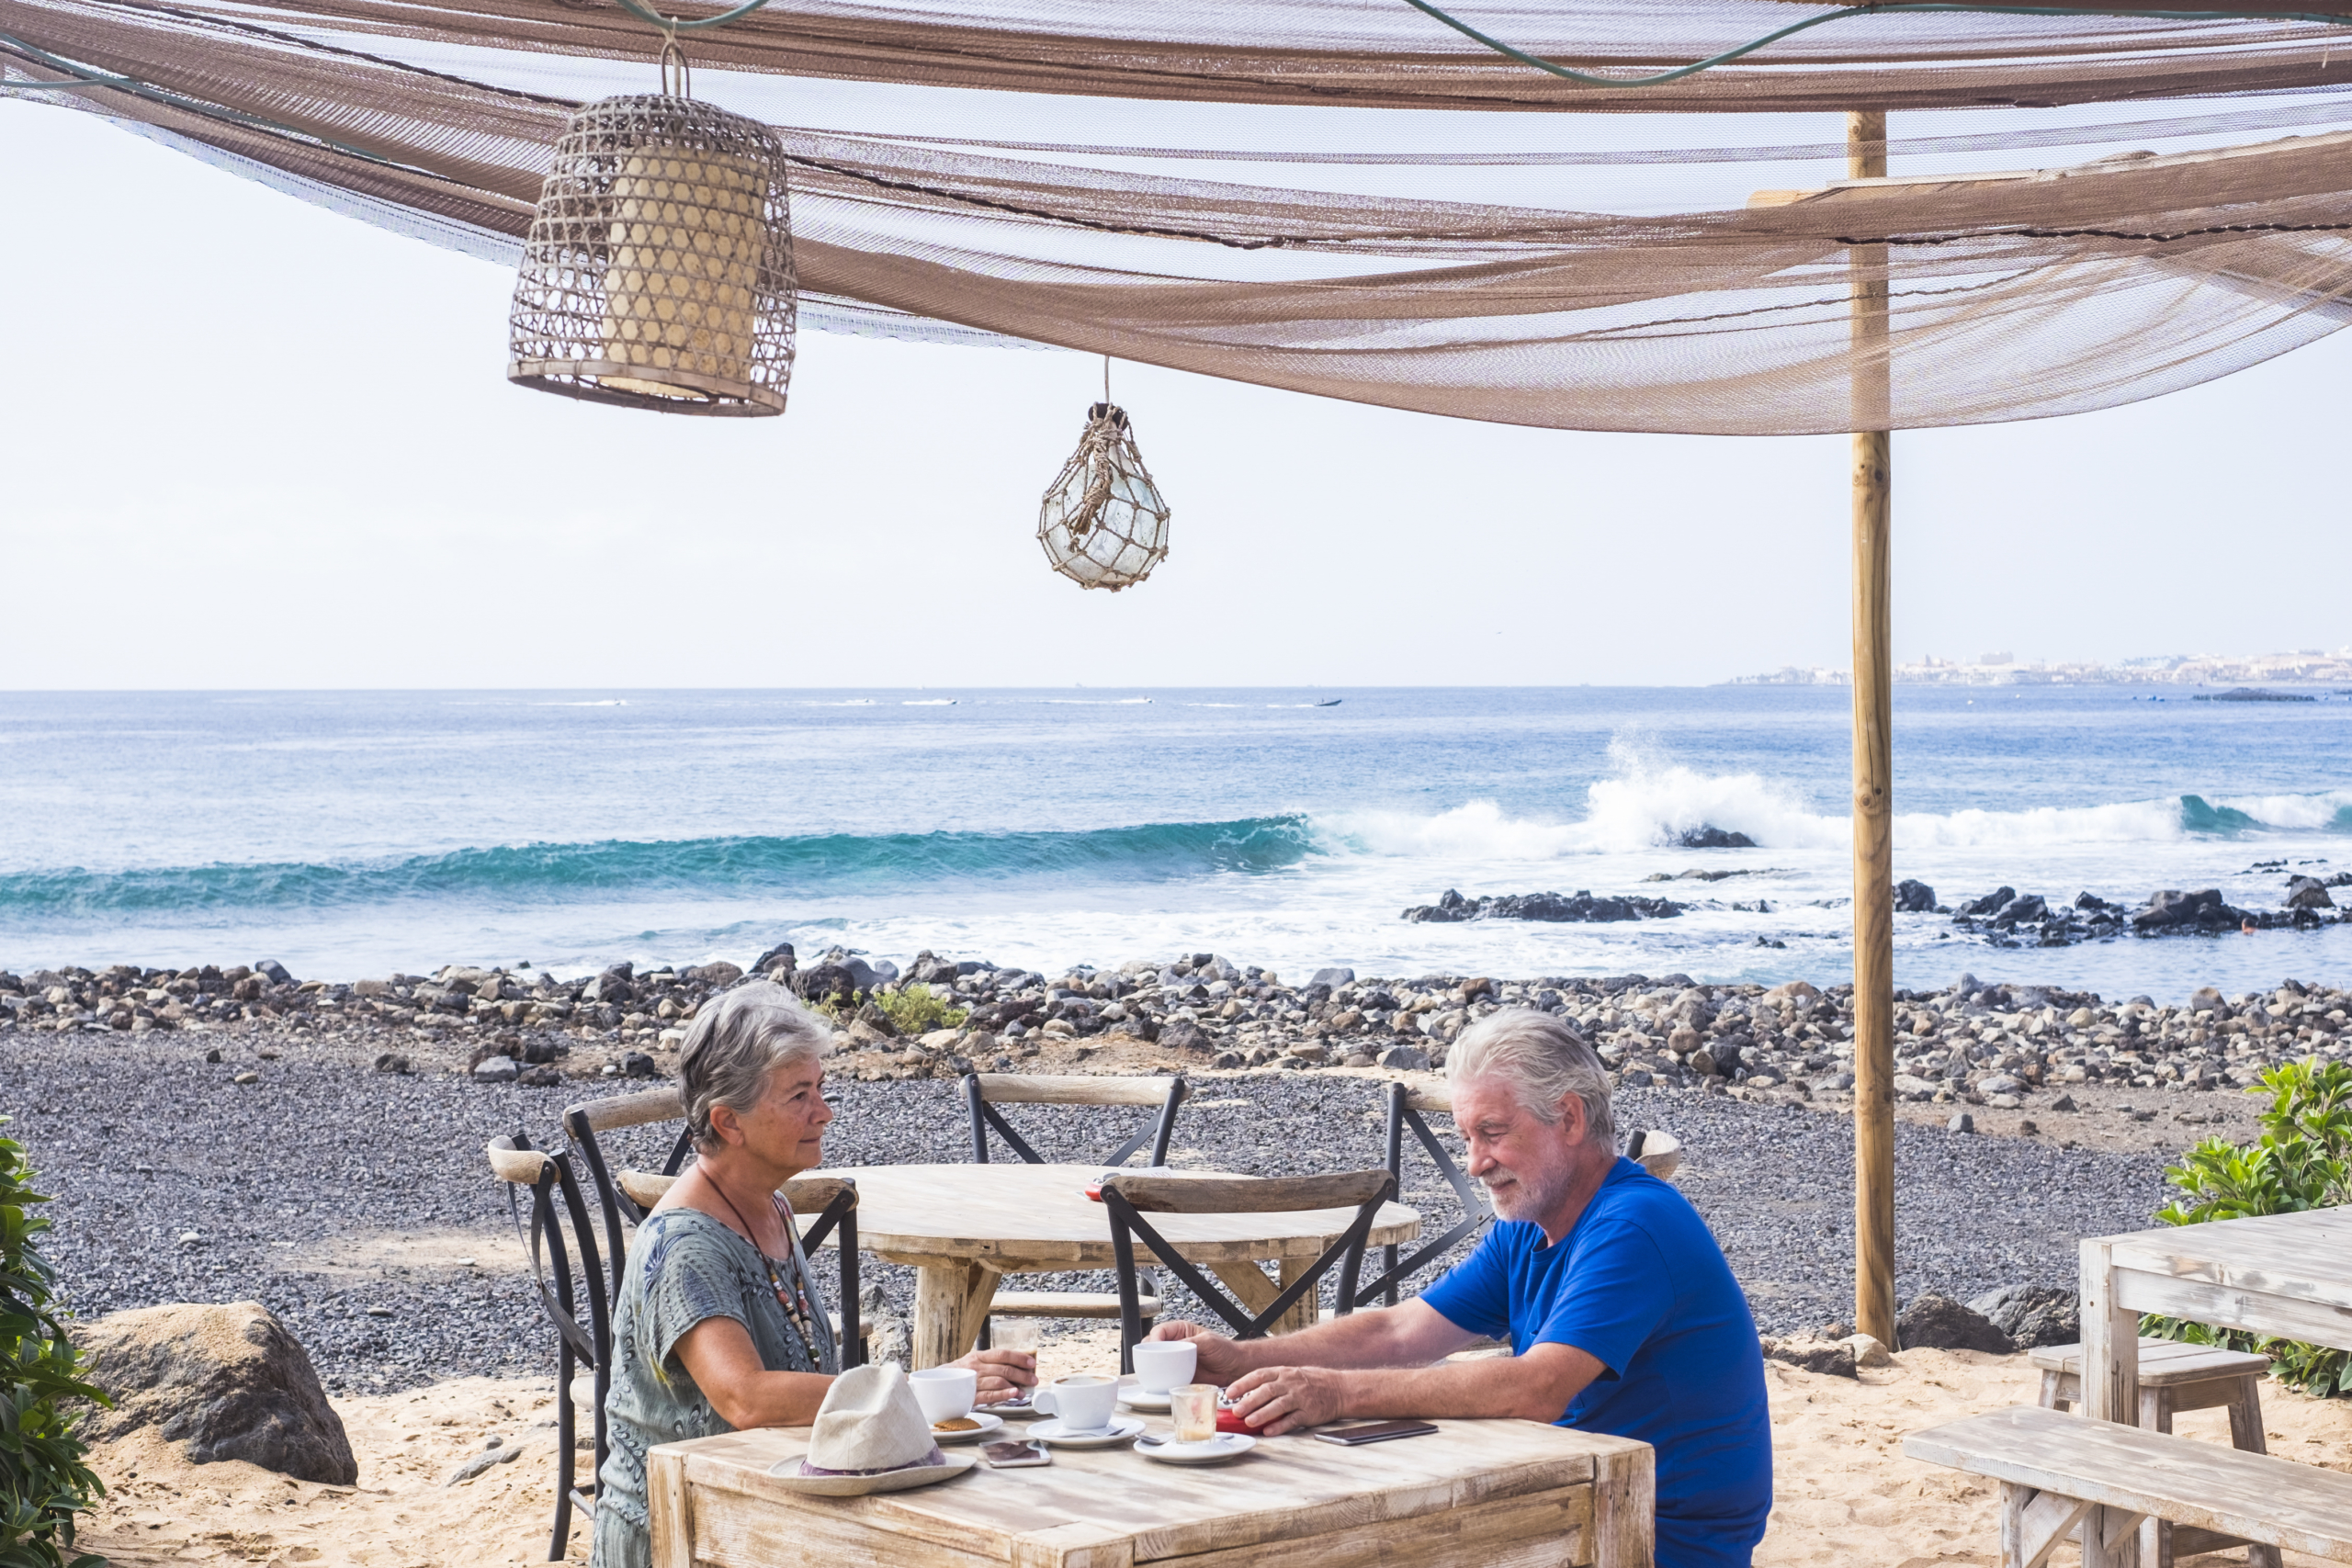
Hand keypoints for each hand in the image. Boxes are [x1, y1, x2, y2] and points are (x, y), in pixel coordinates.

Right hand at [953, 1347, 1036, 1402]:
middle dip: (1022, 1375)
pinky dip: (1003, 1394)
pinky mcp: (970, 1396)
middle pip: (1004, 1369)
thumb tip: (1018, 1367)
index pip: (1002, 1354)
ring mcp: (973, 1381)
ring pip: (998, 1381)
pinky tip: (1013, 1394)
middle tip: (1034, 1380)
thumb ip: (993, 1363)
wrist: (939, 1383)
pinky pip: (989, 1395)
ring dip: (1016, 1386)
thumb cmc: (961, 1373)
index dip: (1019, 1358)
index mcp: (979, 1356)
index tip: (1032, 1363)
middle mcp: (976, 1367)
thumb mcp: (975, 1362)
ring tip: (1025, 1391)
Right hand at [1148, 1319, 1248, 1381]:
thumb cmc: (1225, 1350)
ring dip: (1153, 1368)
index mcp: (1180, 1330)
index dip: (1155, 1338)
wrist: (1234, 1369)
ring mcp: (1175, 1361)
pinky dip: (1161, 1380)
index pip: (1161, 1331)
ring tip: (1153, 1373)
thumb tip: (1175, 1348)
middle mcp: (1175, 1345)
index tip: (1155, 1347)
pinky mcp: (1178, 1375)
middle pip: (1154, 1346)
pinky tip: (1161, 1383)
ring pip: (1157, 1363)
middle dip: (1150, 1353)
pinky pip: (1165, 1377)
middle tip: (1151, 1362)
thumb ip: (1191, 1343)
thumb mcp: (1208, 1342)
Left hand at [1226, 1365, 1346, 1435]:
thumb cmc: (1311, 1382)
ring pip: (1279, 1405)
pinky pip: (1293, 1420)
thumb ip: (1271, 1382)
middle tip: (1235, 1410)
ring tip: (1249, 1422)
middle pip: (1267, 1390)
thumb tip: (1245, 1394)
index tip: (1229, 1393)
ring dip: (1262, 1414)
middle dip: (1249, 1400)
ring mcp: (1300, 1398)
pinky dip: (1280, 1426)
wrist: (1340, 1389)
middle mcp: (1291, 1383)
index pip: (1259, 1375)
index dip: (1243, 1384)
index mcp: (1283, 1372)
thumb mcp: (1291, 1375)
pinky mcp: (1309, 1413)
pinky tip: (1269, 1431)